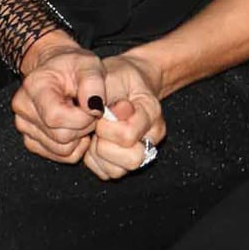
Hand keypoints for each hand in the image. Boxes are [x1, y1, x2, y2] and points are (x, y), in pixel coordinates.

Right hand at [10, 33, 106, 165]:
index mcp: (34, 86)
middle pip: (60, 136)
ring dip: (80, 137)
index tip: (94, 107)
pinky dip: (74, 146)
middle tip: (91, 112)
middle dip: (84, 127)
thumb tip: (94, 108)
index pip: (56, 117)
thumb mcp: (89, 64)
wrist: (56, 69)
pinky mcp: (31, 140)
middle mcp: (23, 108)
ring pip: (61, 149)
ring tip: (83, 117)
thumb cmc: (73, 66)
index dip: (82, 118)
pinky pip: (59, 156)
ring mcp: (24, 126)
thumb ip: (94, 84)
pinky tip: (76, 127)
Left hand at [83, 51, 166, 181]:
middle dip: (106, 146)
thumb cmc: (114, 78)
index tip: (101, 112)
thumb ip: (106, 91)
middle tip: (99, 128)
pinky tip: (96, 143)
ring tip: (97, 135)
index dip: (107, 126)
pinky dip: (96, 162)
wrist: (123, 81)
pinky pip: (108, 174)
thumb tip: (111, 111)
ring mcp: (142, 152)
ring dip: (99, 155)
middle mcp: (152, 136)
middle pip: (133, 160)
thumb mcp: (108, 75)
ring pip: (119, 172)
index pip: (128, 135)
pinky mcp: (126, 164)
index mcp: (152, 112)